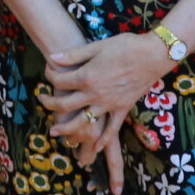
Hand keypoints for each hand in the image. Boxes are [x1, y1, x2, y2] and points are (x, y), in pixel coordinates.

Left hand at [45, 33, 173, 135]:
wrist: (152, 55)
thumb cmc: (124, 46)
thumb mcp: (96, 46)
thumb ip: (73, 55)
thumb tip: (52, 57)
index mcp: (87, 76)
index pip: (60, 80)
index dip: (50, 75)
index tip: (48, 71)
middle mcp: (95, 94)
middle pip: (65, 104)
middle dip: (49, 103)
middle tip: (42, 101)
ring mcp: (109, 104)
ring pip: (83, 122)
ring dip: (67, 129)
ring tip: (55, 131)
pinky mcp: (122, 109)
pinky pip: (112, 129)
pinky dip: (103, 139)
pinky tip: (96, 147)